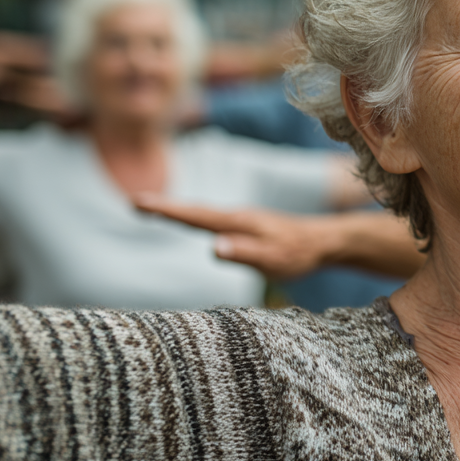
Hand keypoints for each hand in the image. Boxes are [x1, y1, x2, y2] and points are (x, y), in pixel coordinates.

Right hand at [135, 195, 330, 279]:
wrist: (326, 242)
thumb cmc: (299, 253)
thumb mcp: (272, 259)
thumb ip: (244, 253)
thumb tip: (213, 247)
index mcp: (237, 223)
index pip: (195, 217)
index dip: (166, 211)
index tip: (139, 202)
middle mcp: (236, 217)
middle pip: (193, 212)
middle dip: (164, 207)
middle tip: (134, 201)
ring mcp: (242, 221)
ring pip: (203, 215)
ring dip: (176, 211)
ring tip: (151, 208)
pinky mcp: (247, 228)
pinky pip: (214, 221)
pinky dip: (194, 218)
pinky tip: (191, 221)